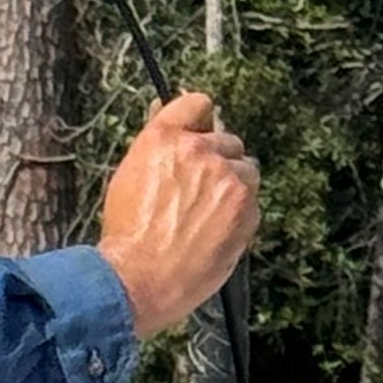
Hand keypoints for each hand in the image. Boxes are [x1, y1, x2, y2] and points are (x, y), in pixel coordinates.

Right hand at [97, 92, 259, 338]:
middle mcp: (199, 150)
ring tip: (209, 217)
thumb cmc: (128, 235)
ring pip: (246, 169)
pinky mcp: (245, 208)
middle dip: (218, 162)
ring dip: (234, 187)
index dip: (201, 121)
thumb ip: (156, 148)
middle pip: (227, 140)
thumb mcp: (129, 177)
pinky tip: (217, 234)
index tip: (202, 134)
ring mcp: (226, 178)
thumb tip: (167, 120)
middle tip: (200, 193)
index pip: (198, 104)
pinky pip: (253, 202)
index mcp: (164, 138)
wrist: (139, 279)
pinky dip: (241, 216)